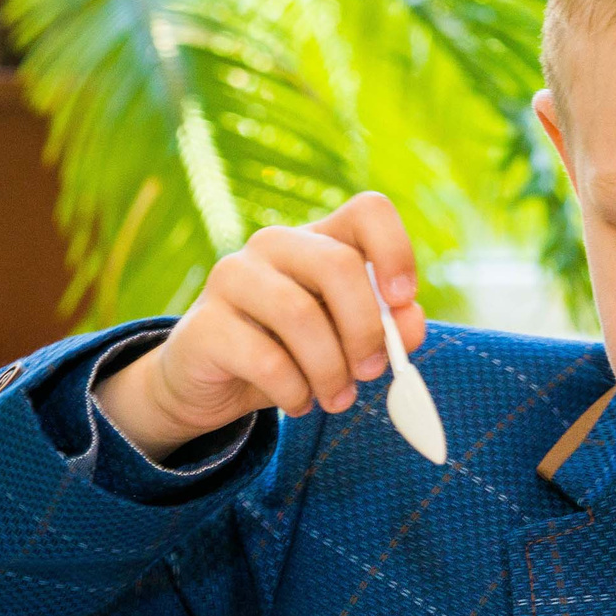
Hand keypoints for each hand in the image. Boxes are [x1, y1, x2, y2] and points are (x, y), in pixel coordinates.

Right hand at [95, 191, 424, 460]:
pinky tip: (298, 403)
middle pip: (337, 264)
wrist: (212, 386)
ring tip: (336, 398)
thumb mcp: (346, 344)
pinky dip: (295, 392)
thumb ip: (388, 331)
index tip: (402, 300)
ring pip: (300, 314)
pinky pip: (266, 360)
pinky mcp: (204, 324)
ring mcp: (232, 277)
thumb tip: (411, 321)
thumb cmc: (292, 355)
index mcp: (319, 240)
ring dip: (331, 369)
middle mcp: (274, 245)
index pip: (368, 212)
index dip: (395, 251)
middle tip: (372, 371)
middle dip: (365, 329)